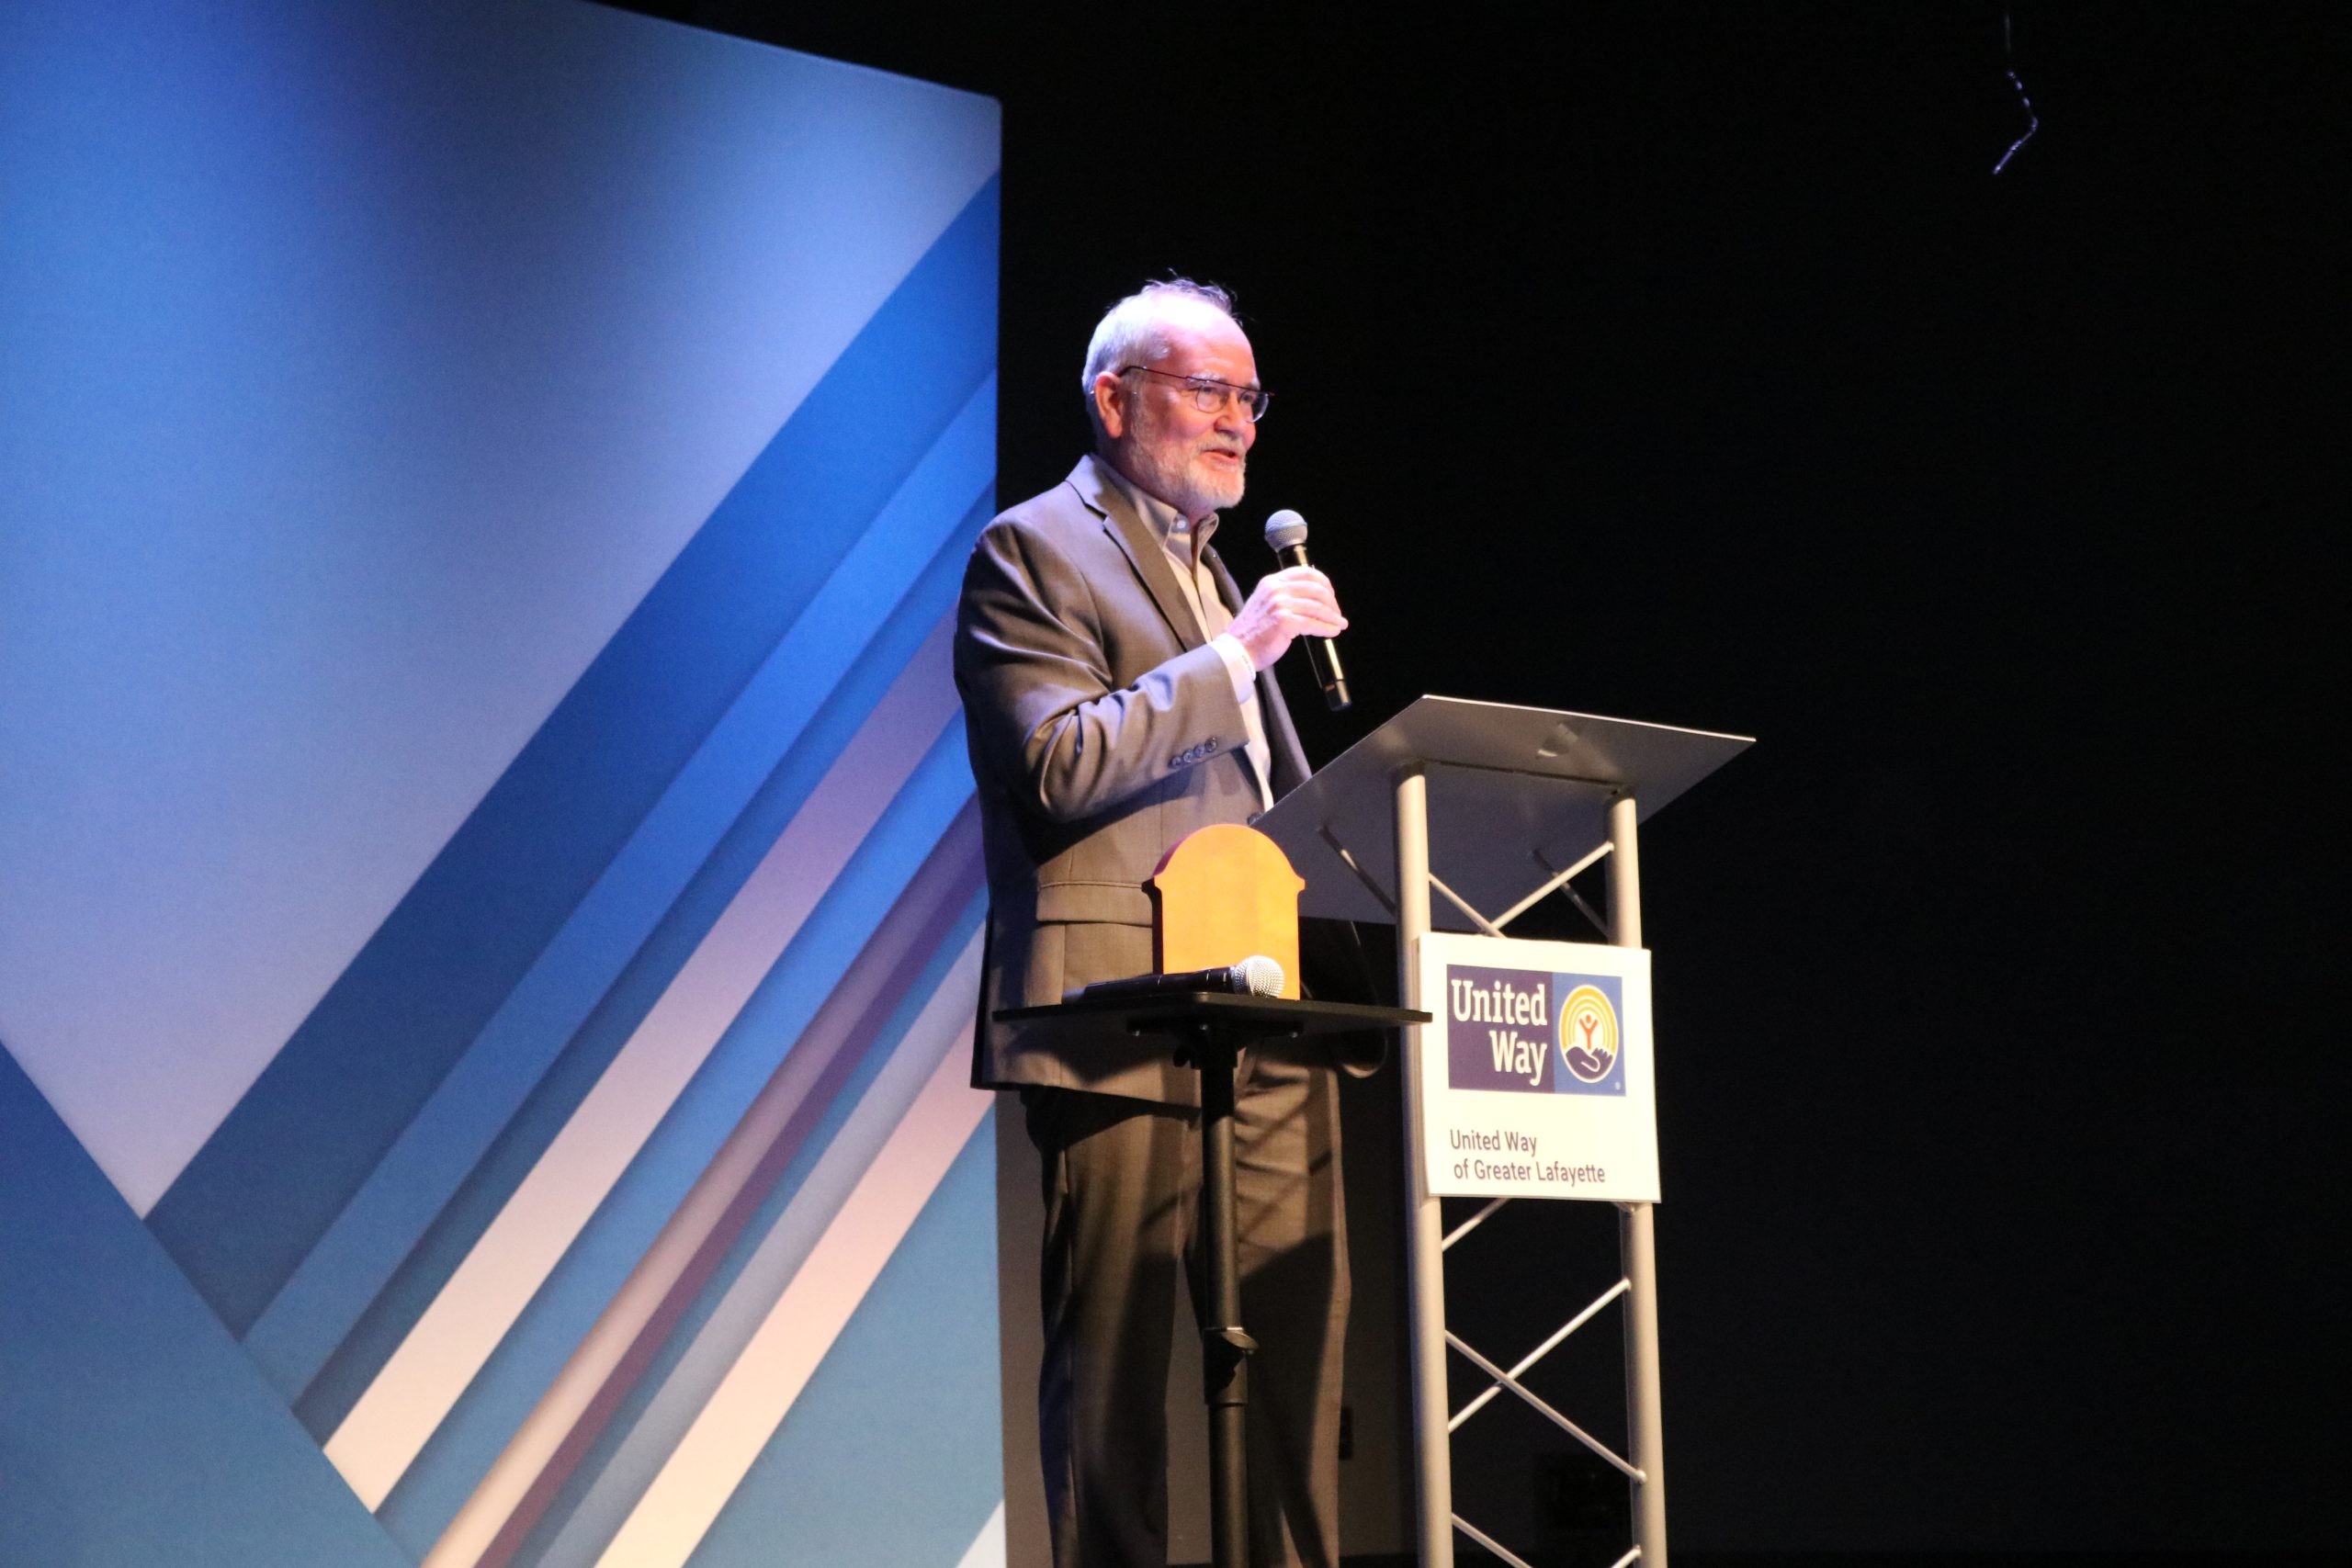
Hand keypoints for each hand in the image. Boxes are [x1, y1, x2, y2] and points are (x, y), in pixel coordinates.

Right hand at [1227, 566, 1346, 671]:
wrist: (1237, 649)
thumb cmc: (1251, 631)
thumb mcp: (1264, 603)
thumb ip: (1283, 596)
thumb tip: (1311, 599)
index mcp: (1272, 582)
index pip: (1305, 572)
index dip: (1324, 582)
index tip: (1331, 593)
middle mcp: (1276, 590)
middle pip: (1315, 589)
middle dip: (1331, 601)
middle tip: (1337, 612)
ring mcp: (1280, 605)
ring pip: (1317, 607)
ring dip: (1332, 616)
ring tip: (1339, 623)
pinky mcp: (1285, 622)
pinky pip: (1313, 623)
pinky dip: (1326, 628)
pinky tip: (1332, 631)